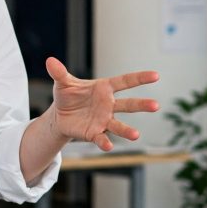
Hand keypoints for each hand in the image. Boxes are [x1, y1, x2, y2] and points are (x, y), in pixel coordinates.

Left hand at [45, 56, 159, 151]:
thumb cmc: (67, 95)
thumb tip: (50, 61)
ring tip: (136, 135)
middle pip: (128, 104)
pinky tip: (108, 146)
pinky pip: (102, 138)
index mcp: (104, 88)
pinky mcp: (94, 133)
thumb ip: (59, 73)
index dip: (140, 78)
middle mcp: (108, 104)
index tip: (156, 76)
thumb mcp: (62, 83)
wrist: (60, 115)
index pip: (125, 81)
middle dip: (142, 105)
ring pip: (119, 124)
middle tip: (156, 105)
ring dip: (127, 130)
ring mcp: (103, 120)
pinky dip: (105, 142)